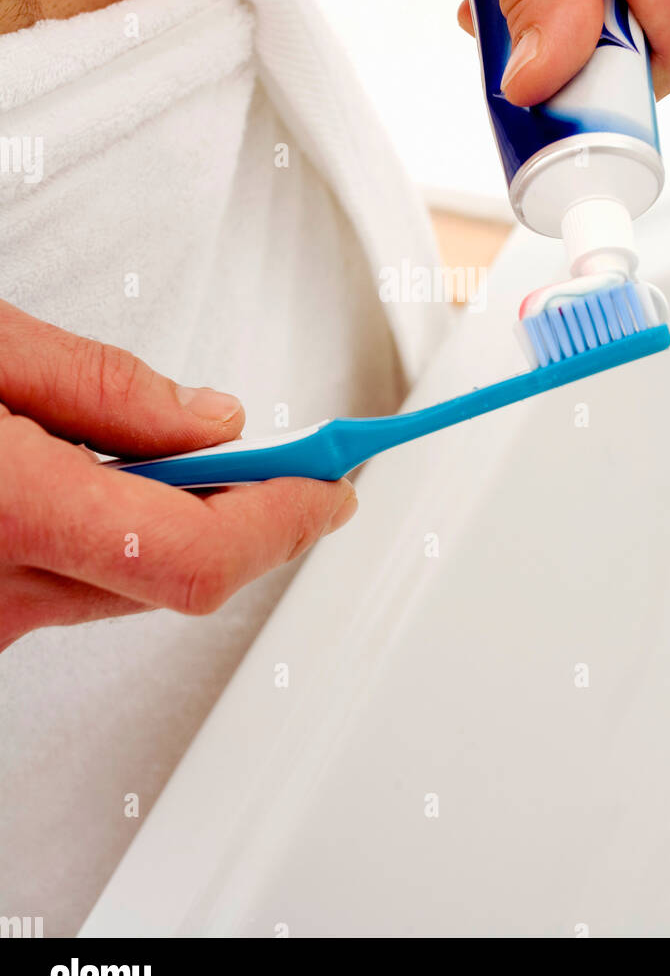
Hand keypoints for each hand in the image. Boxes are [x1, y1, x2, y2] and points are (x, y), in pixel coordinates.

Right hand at [0, 300, 356, 650]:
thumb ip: (98, 387)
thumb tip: (211, 422)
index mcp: (10, 510)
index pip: (197, 554)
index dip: (282, 521)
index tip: (331, 485)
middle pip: (181, 579)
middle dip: (253, 516)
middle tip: (300, 462)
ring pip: (134, 589)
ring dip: (187, 527)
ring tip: (197, 455)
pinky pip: (80, 589)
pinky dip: (124, 541)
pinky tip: (121, 488)